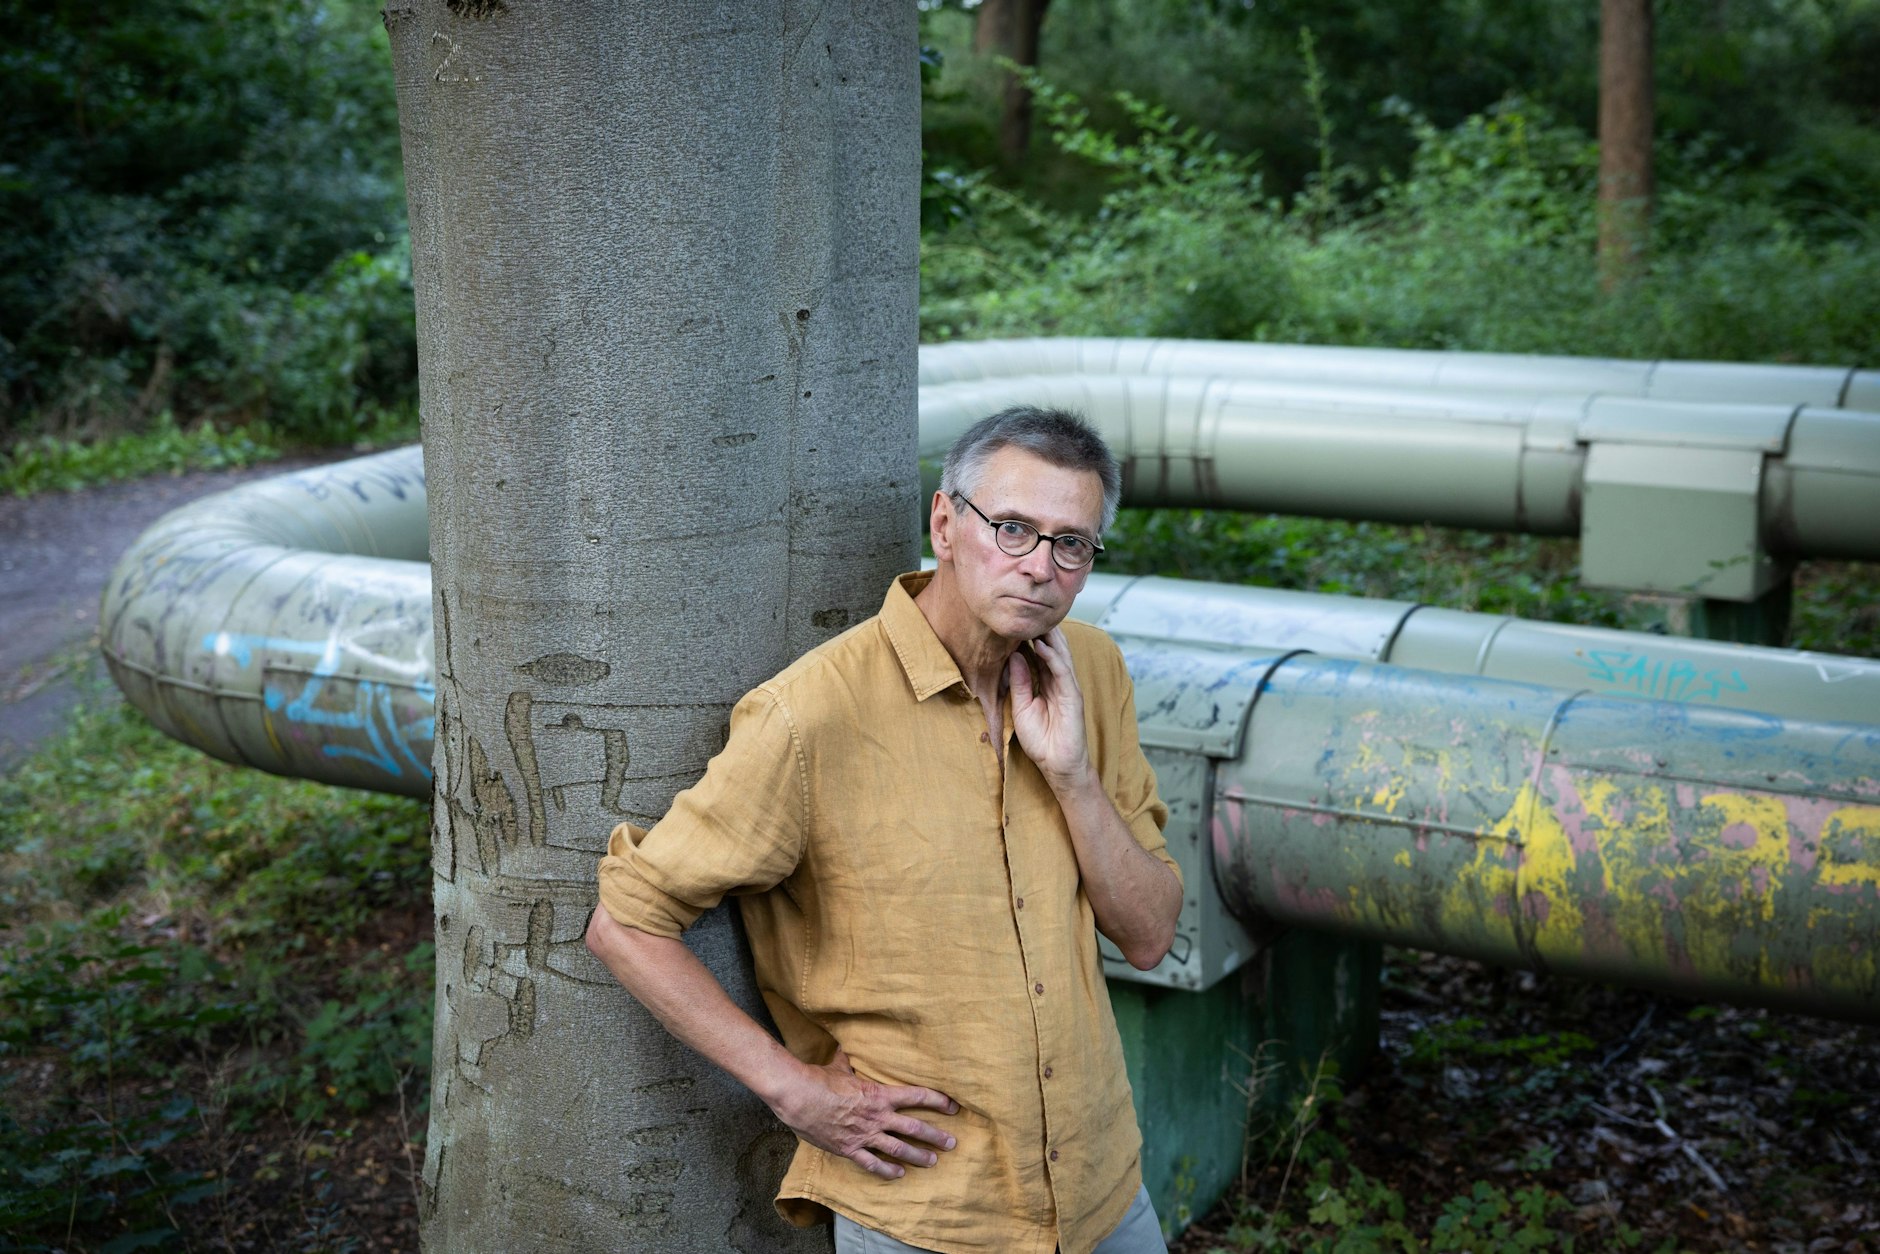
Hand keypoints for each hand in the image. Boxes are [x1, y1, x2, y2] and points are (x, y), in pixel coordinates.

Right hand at [770, 1050, 958, 1179]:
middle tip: (951, 1143)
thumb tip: (849, 1044)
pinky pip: (873, 1164)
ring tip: (932, 1162)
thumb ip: (850, 1060)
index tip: (953, 1106)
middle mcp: (877, 1116)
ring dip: (918, 1156)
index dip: (937, 1101)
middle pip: (914, 1127)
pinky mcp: (850, 1149)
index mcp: (879, 1094)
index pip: (916, 1096)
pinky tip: (898, 1174)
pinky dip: (887, 1170)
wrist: (799, 1097)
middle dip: (935, 1136)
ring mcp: (865, 1135)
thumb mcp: (840, 1066)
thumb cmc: (820, 1079)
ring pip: (899, 1149)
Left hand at [1008, 627, 1090, 785]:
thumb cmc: (1042, 740)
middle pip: (1051, 648)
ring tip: (1035, 618)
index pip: (1038, 654)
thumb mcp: (1021, 707)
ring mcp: (1067, 687)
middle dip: (1040, 630)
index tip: (1014, 620)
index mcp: (1046, 683)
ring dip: (1049, 636)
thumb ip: (1019, 682)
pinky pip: (1062, 671)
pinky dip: (1053, 657)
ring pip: (1060, 654)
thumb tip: (1014, 657)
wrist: (1058, 766)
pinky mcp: (1072, 696)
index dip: (1028, 637)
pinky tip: (1043, 645)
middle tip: (1026, 610)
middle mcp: (1058, 681)